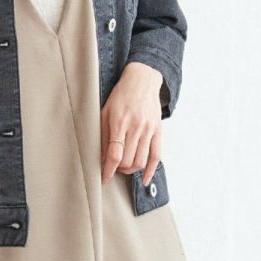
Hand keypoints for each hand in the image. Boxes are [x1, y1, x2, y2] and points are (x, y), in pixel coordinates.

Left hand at [100, 62, 164, 185]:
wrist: (142, 81)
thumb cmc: (120, 97)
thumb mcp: (105, 112)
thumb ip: (103, 136)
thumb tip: (101, 159)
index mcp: (119, 122)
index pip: (114, 154)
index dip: (108, 171)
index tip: (104, 179)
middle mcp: (136, 127)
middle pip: (127, 161)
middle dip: (118, 170)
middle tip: (113, 168)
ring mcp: (149, 129)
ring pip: (141, 161)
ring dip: (131, 170)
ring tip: (124, 167)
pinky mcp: (158, 130)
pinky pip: (157, 156)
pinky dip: (151, 171)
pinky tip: (145, 180)